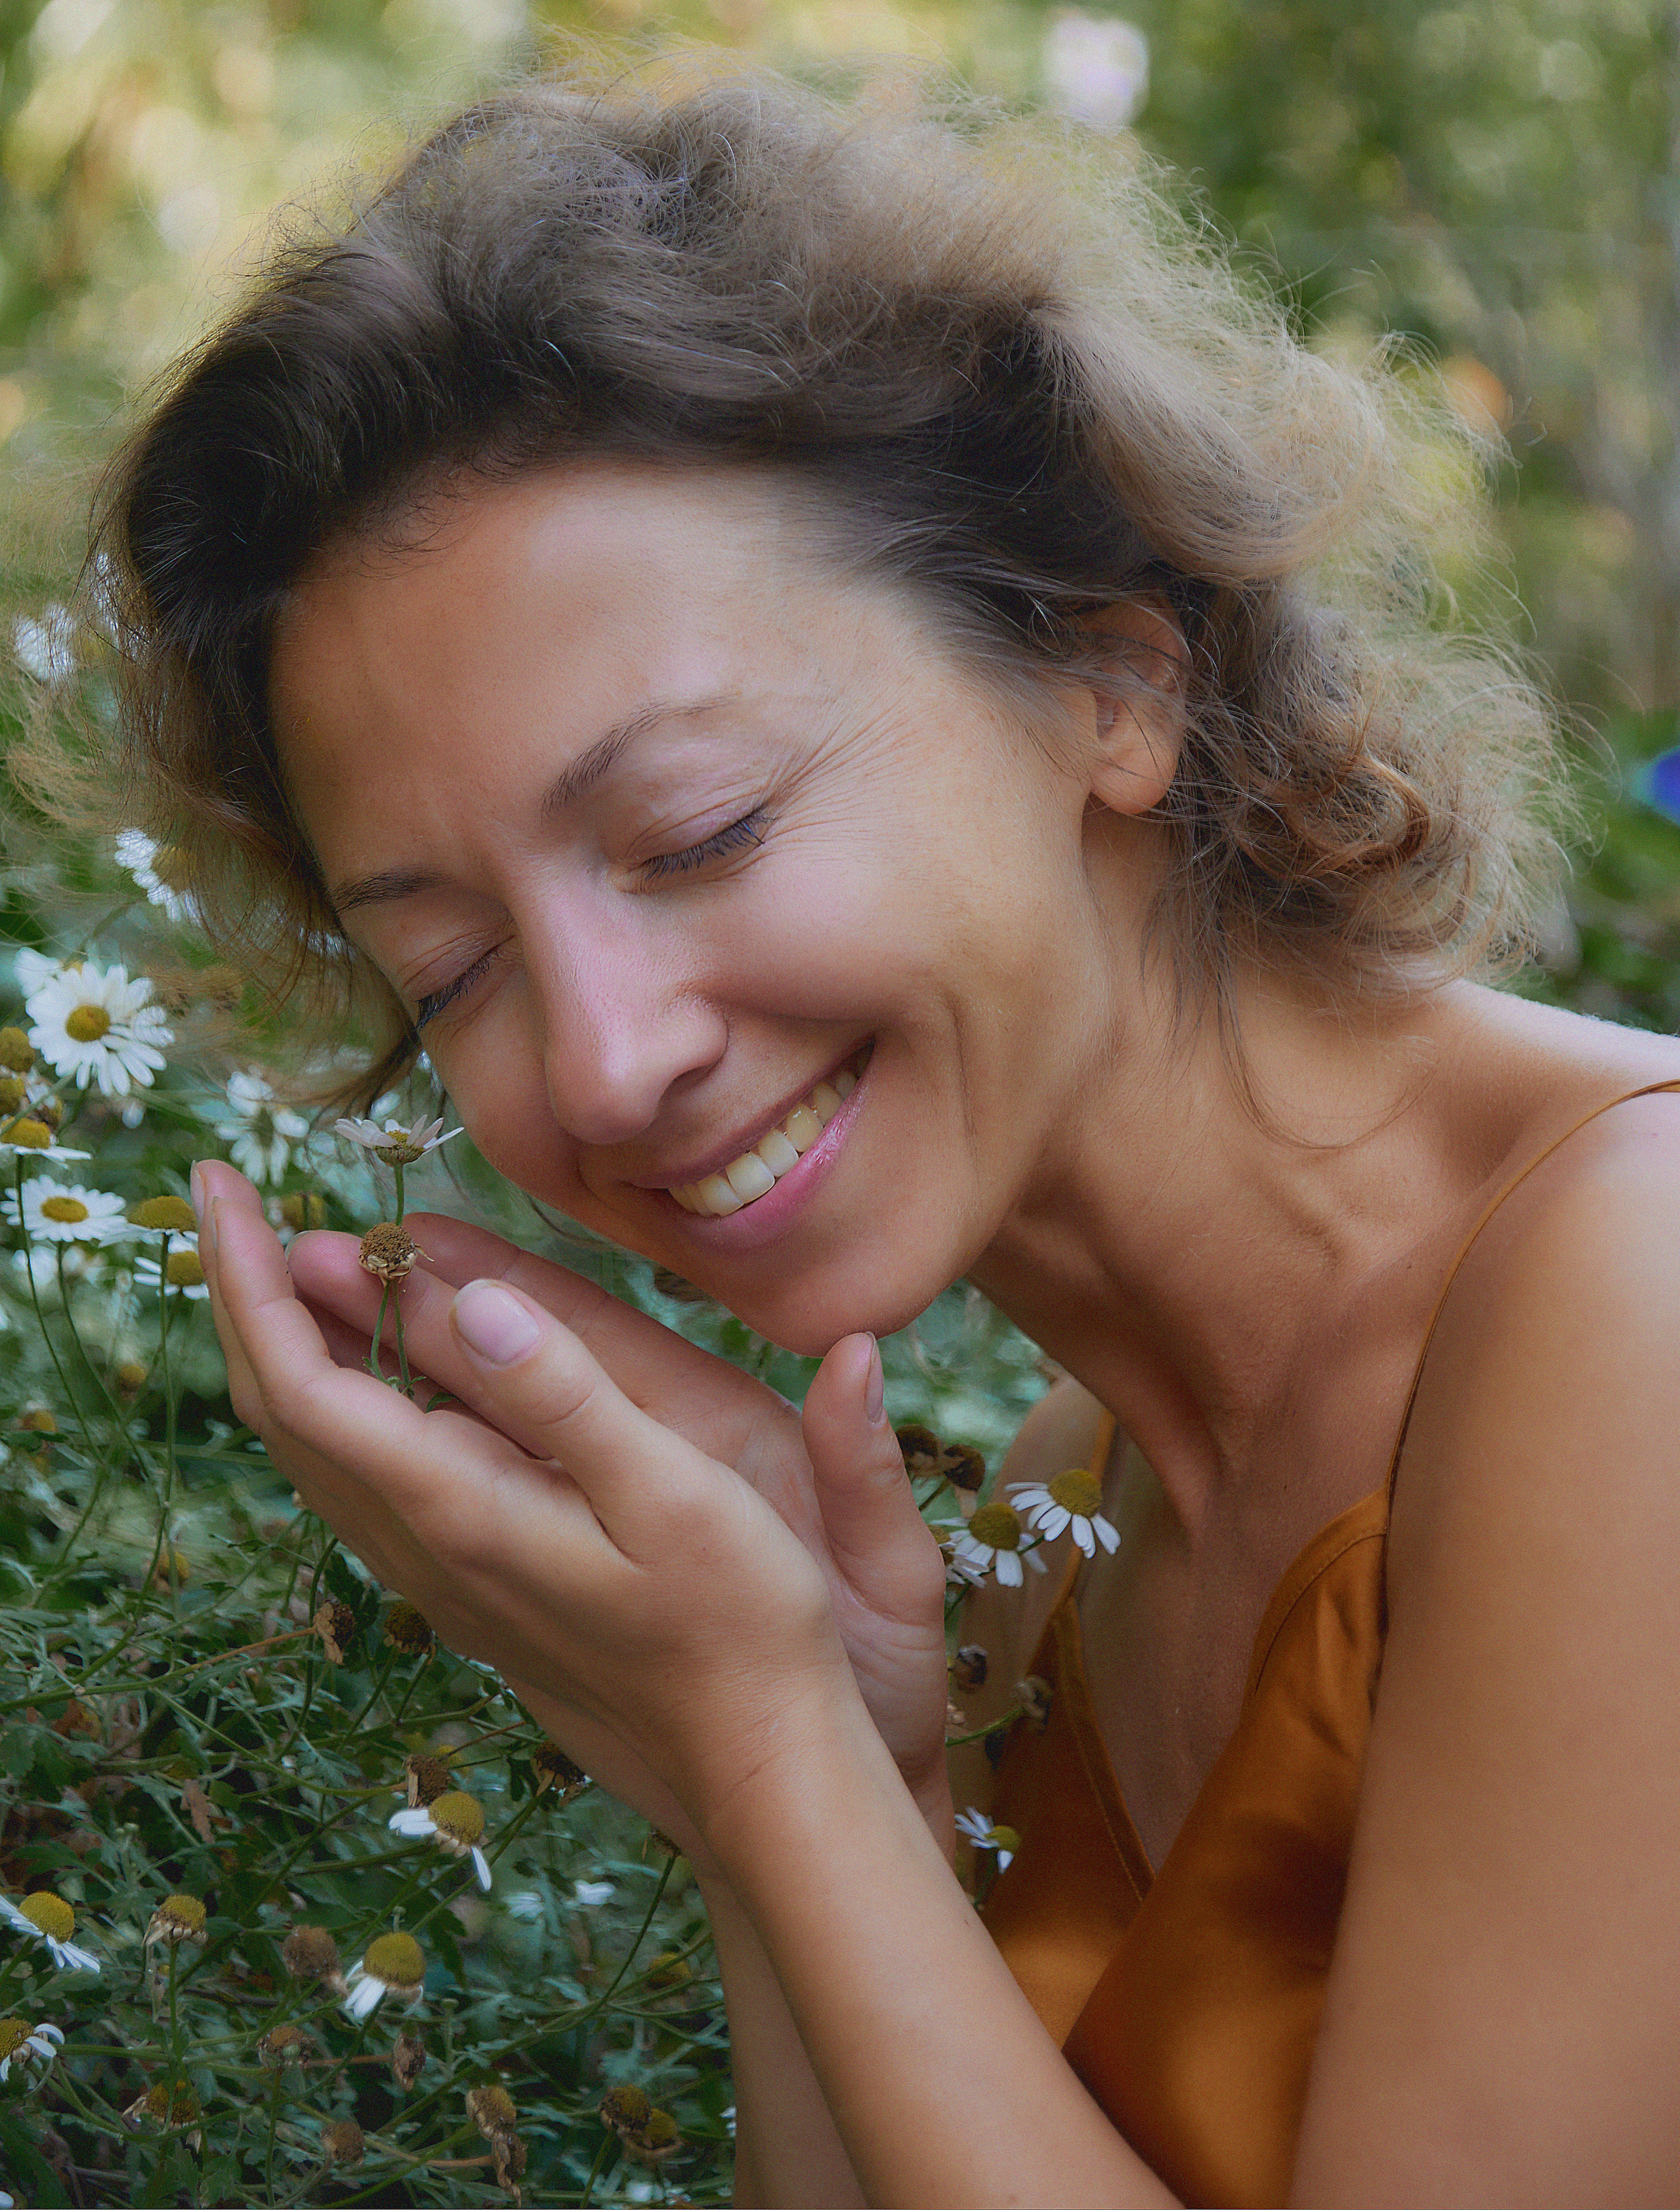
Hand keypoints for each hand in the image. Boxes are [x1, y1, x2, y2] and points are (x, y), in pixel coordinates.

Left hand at [280, 1194, 951, 1814]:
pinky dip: (333, 1392)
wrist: (750, 1757)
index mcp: (461, 1509)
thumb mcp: (675, 1491)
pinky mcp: (467, 1583)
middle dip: (240, 1294)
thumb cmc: (735, 1621)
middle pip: (282, 1411)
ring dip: (283, 1342)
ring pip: (311, 1447)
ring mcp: (438, 1573)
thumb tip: (482, 1302)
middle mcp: (423, 1545)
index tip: (221, 1186)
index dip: (249, 1279)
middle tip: (225, 1195)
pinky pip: (358, 1473)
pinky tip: (368, 1361)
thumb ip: (573, 1396)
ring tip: (281, 1255)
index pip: (304, 1384)